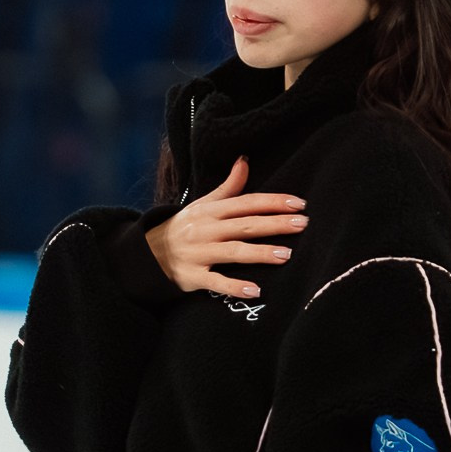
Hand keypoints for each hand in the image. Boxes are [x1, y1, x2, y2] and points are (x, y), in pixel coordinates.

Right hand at [142, 158, 306, 298]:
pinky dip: (235, 287)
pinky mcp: (194, 277)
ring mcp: (200, 254)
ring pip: (234, 252)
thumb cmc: (183, 228)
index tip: (299, 204)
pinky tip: (256, 291)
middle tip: (302, 224)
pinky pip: (216, 282)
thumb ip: (228, 187)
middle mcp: (206, 230)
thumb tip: (244, 160)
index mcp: (211, 211)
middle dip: (274, 224)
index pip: (246, 203)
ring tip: (286, 255)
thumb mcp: (202, 204)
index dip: (273, 202)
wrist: (148, 254)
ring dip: (260, 253)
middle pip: (245, 225)